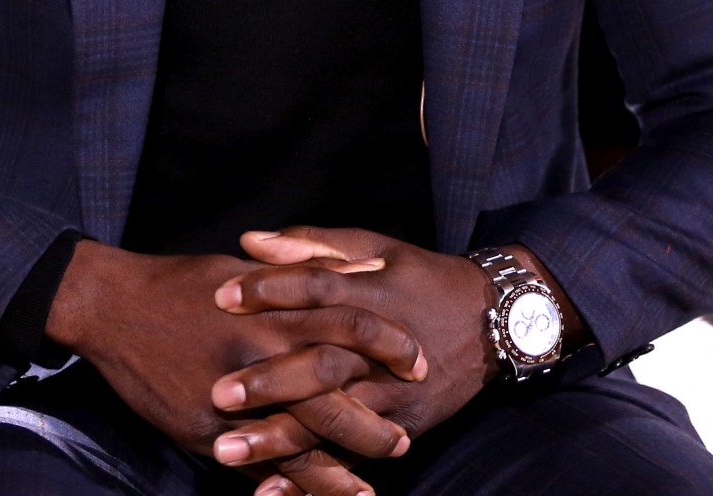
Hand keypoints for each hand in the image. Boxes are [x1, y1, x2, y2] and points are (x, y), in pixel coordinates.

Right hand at [44, 241, 424, 471]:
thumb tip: (345, 276)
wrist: (111, 306)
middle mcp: (259, 355)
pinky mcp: (204, 430)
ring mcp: (231, 400)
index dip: (389, 347)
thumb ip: (294, 278)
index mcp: (274, 310)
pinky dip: (287, 485)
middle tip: (402, 441)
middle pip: (332, 397)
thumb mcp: (241, 271)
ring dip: (338, 468)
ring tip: (370, 487)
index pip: (350, 328)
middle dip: (371, 425)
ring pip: (298, 443)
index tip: (417, 362)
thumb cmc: (180, 283)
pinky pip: (254, 465)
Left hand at [205, 227, 520, 494]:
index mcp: (370, 295)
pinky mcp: (399, 427)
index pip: (315, 289)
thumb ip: (311, 245)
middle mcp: (378, 350)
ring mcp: (391, 394)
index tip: (219, 296)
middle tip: (217, 392)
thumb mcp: (375, 248)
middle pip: (322, 366)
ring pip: (332, 420)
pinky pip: (352, 456)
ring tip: (226, 450)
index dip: (269, 290)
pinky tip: (269, 491)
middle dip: (270, 381)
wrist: (494, 323)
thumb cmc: (421, 279)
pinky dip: (314, 478)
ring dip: (280, 439)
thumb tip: (249, 241)